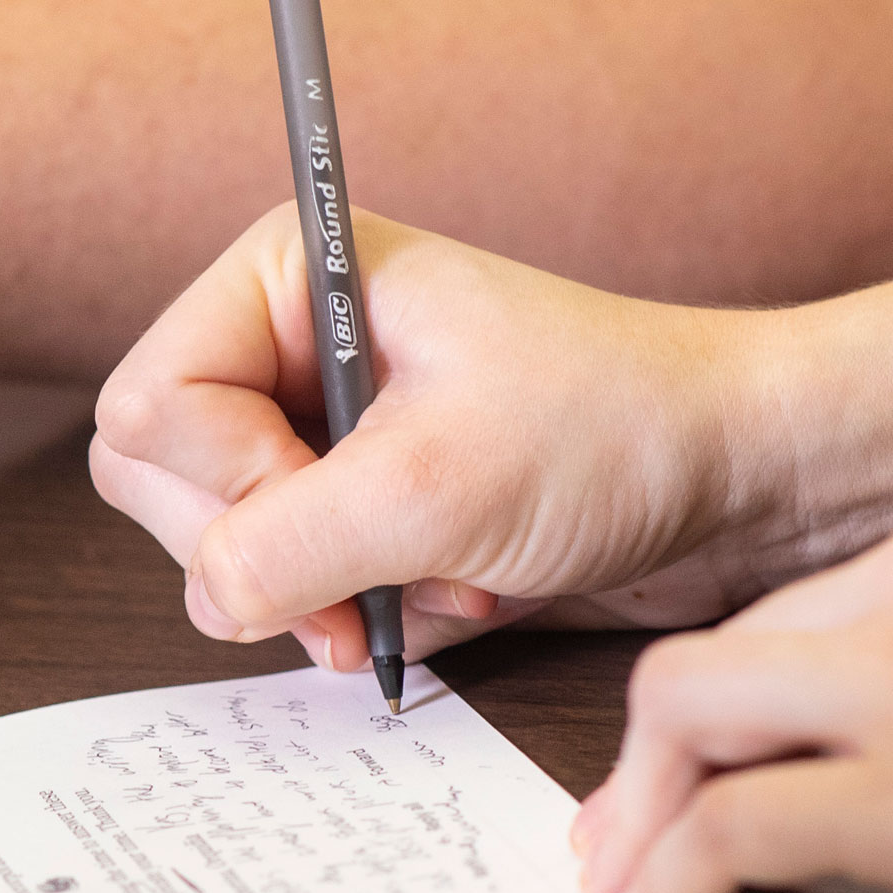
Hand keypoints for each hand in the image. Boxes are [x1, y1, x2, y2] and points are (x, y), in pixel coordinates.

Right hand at [92, 209, 811, 671]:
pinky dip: (366, 614)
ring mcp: (321, 431)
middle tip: (371, 580)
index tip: (338, 504)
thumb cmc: (617, 430)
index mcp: (283, 278)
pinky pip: (294, 587)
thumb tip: (211, 601)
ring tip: (440, 576)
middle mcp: (289, 346)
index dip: (227, 483)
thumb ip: (289, 545)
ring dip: (327, 594)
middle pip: (162, 482)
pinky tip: (459, 588)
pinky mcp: (361, 506)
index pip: (151, 407)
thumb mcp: (437, 486)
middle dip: (269, 554)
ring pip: (222, 549)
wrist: (742, 476)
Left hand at [573, 457, 892, 892]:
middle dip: (669, 744)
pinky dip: (676, 874)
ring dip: (644, 805)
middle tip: (630, 823)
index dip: (765, 679)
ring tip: (625, 876)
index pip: (826, 590)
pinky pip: (735, 825)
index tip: (735, 735)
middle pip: (741, 643)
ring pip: (693, 708)